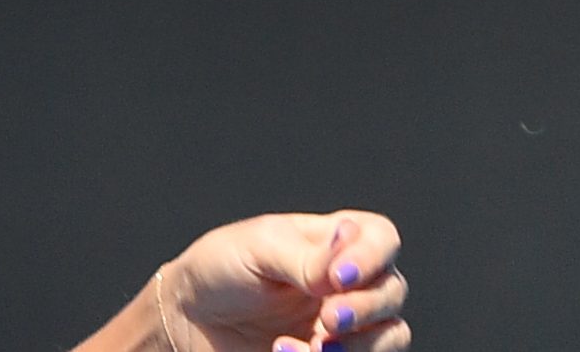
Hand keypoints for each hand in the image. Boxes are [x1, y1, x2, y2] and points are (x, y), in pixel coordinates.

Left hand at [154, 210, 407, 351]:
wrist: (186, 318)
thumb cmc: (219, 270)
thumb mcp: (255, 249)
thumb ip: (303, 257)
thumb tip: (347, 257)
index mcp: (334, 241)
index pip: (382, 238)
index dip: (372, 257)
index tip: (337, 277)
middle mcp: (349, 282)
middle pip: (393, 291)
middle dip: (366, 308)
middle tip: (328, 319)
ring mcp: (345, 323)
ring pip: (391, 335)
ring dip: (358, 345)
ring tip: (311, 346)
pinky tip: (283, 351)